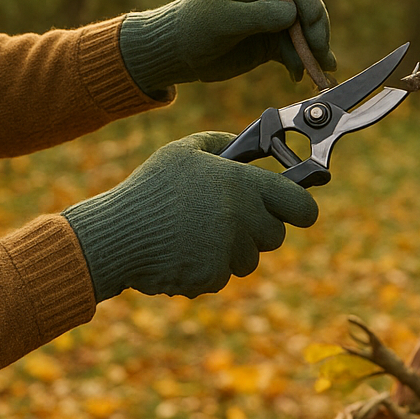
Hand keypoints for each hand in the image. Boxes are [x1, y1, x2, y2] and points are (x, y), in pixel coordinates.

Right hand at [63, 132, 318, 300]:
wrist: (117, 234)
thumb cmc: (151, 189)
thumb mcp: (183, 150)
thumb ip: (222, 142)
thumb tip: (248, 145)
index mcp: (242, 183)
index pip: (302, 206)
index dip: (301, 209)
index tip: (296, 210)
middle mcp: (242, 218)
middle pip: (276, 235)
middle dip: (258, 229)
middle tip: (228, 218)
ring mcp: (228, 250)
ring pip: (250, 258)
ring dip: (231, 250)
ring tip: (195, 233)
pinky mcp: (212, 276)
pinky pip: (223, 276)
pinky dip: (207, 268)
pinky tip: (182, 251)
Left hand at [119, 0, 334, 96]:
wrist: (174, 54)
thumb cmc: (192, 28)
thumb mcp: (222, 20)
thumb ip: (258, 16)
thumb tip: (293, 14)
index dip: (310, 4)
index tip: (313, 30)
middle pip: (305, 8)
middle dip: (316, 32)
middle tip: (321, 56)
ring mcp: (269, 21)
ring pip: (302, 33)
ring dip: (313, 52)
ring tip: (320, 73)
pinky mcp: (267, 44)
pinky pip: (292, 51)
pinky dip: (299, 62)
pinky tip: (298, 76)